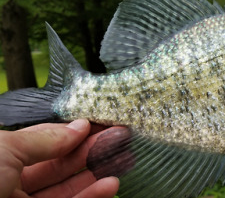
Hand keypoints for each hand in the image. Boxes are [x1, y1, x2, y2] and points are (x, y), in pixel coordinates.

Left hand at [0, 119, 119, 197]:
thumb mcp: (6, 148)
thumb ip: (45, 139)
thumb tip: (80, 126)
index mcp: (1, 158)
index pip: (44, 140)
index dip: (72, 132)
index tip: (99, 123)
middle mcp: (13, 181)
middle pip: (61, 164)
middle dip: (92, 149)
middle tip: (119, 137)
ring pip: (69, 187)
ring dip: (97, 173)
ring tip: (122, 159)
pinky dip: (93, 196)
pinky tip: (110, 184)